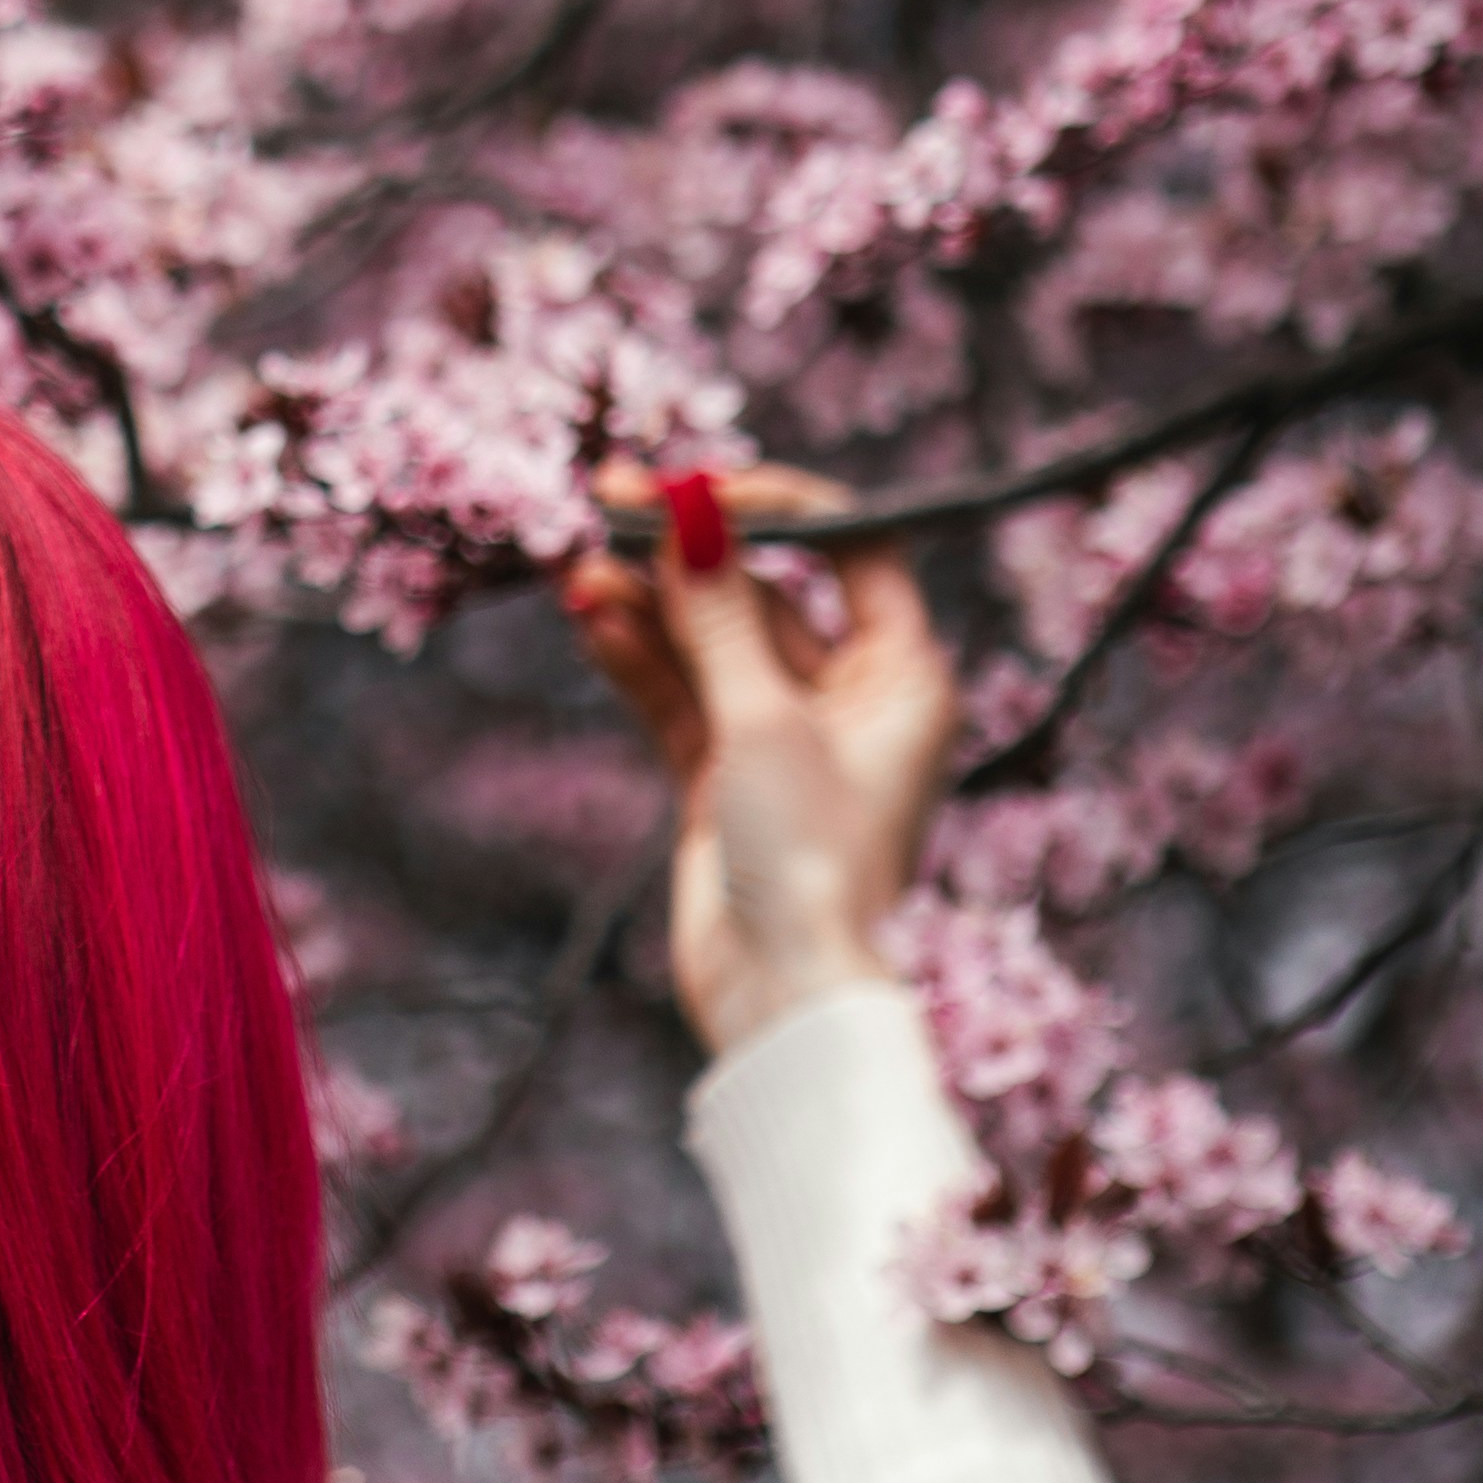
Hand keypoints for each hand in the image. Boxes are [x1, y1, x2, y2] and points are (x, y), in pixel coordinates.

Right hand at [558, 465, 959, 1057]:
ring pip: (709, 642)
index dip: (777, 505)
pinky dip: (638, 659)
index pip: (851, 548)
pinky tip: (591, 619)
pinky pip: (679, 695)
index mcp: (902, 674)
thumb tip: (689, 508)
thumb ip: (719, 611)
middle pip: (765, 591)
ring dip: (648, 604)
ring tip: (580, 569)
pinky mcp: (725, 776)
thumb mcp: (763, 719)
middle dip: (689, 552)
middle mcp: (850, 696)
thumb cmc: (808, 856)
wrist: (782, 995)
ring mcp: (782, 736)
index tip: (699, 486)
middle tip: (612, 500)